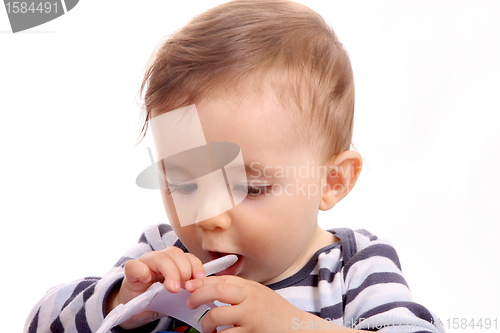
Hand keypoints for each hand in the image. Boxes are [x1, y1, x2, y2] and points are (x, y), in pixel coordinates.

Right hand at [106, 246, 205, 329]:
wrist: (135, 309)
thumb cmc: (156, 300)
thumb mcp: (175, 296)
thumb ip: (186, 291)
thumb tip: (201, 292)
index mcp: (173, 263)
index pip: (188, 257)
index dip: (196, 266)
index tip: (200, 280)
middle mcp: (159, 259)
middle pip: (175, 254)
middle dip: (184, 270)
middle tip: (184, 287)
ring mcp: (144, 263)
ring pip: (159, 257)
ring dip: (170, 272)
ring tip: (172, 288)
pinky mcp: (130, 272)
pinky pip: (134, 265)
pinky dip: (142, 271)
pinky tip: (147, 280)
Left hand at [184, 275, 303, 332]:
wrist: (297, 328)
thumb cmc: (276, 312)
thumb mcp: (259, 294)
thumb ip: (240, 290)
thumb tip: (212, 288)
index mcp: (250, 288)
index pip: (221, 280)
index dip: (201, 282)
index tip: (189, 286)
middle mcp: (250, 299)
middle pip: (216, 292)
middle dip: (198, 297)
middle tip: (190, 304)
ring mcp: (250, 317)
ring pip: (217, 316)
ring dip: (206, 324)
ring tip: (208, 328)